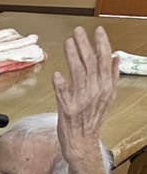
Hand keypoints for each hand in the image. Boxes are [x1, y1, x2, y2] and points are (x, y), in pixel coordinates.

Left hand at [53, 25, 116, 166]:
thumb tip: (116, 57)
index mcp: (106, 87)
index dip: (102, 44)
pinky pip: (63, 95)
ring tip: (68, 43)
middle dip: (85, 45)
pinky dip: (60, 85)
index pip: (105, 61)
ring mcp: (81, 101)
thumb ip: (112, 76)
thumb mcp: (108, 96)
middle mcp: (95, 92)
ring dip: (73, 57)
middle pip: (91, 64)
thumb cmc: (92, 118)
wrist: (82, 142)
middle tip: (78, 31)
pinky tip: (57, 74)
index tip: (97, 30)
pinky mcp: (67, 110)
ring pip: (78, 74)